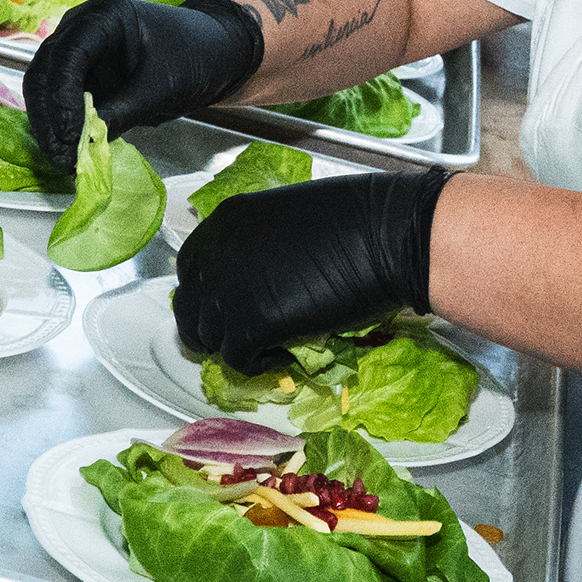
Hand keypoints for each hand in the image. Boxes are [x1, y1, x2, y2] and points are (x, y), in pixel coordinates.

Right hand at [23, 0, 263, 179]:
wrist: (211, 53)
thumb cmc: (194, 56)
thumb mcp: (162, 87)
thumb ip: (122, 111)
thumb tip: (86, 141)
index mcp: (103, 17)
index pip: (68, 55)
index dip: (62, 97)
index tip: (70, 134)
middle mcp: (81, 28)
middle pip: (46, 71)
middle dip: (49, 116)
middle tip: (61, 156)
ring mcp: (78, 51)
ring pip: (45, 88)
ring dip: (50, 125)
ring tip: (64, 160)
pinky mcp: (82, 75)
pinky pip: (60, 100)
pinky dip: (61, 125)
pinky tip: (70, 150)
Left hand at [174, 169, 446, 366]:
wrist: (392, 236)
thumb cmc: (360, 218)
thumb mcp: (289, 219)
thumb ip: (260, 245)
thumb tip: (256, 277)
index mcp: (226, 221)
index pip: (191, 269)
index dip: (210, 293)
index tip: (232, 306)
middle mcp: (217, 253)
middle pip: (189, 308)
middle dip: (212, 327)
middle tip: (245, 335)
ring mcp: (230, 290)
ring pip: (210, 339)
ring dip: (237, 346)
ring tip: (271, 344)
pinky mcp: (252, 324)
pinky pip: (238, 359)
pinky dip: (260, 363)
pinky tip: (285, 354)